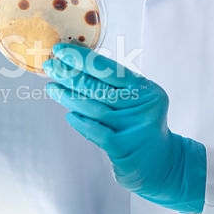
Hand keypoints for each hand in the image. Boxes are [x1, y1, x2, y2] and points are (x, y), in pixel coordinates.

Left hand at [44, 43, 206, 213]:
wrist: (162, 163)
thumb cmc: (142, 126)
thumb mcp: (138, 100)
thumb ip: (116, 86)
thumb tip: (78, 66)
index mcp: (145, 89)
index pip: (110, 69)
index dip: (83, 58)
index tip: (61, 50)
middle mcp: (141, 106)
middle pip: (100, 87)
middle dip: (71, 74)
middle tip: (50, 66)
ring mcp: (133, 127)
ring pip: (95, 108)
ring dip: (70, 96)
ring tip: (52, 88)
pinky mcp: (124, 149)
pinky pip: (97, 133)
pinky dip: (81, 123)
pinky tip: (69, 115)